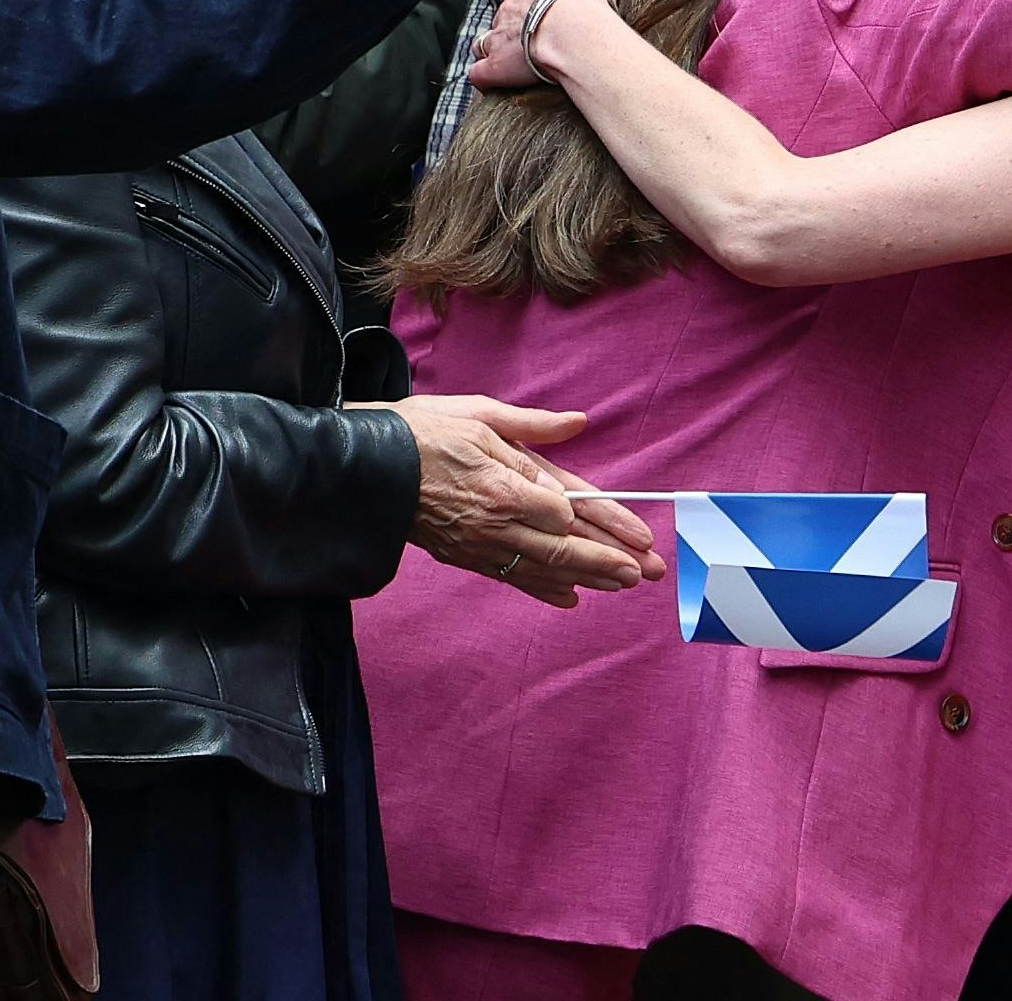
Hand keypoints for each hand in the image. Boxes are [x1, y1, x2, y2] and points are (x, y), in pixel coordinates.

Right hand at [362, 393, 663, 606]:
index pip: (569, 509)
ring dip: (587, 578)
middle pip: (564, 548)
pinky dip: (543, 589)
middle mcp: (496, 520)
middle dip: (609, 561)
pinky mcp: (464, 556)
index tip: (639, 535)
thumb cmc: (422, 431)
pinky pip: (511, 577)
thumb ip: (532, 426)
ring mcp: (480, 544)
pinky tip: (570, 598)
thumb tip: (577, 422)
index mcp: (504, 482)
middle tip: (646, 572)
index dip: (607, 524)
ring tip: (623, 585)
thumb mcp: (478, 414)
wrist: (365, 468)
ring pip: (543, 568)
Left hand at [472, 0, 619, 89]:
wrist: (576, 29)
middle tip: (534, 42)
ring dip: (494, 51)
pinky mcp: (497, 66)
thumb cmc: (585, 1)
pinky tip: (492, 84)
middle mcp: (511, 10)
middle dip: (515, 29)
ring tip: (509, 62)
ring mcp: (500, 37)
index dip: (536, 7)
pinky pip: (480, 73)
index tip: (549, 18)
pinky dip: (484, 78)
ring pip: (485, 42)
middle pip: (505, 19)